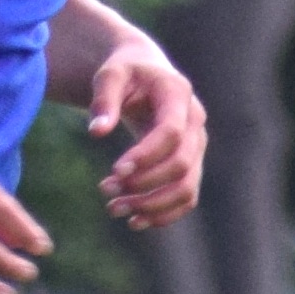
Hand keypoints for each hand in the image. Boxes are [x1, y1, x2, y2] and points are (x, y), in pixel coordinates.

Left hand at [87, 36, 204, 228]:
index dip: (145, 156)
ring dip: (152, 206)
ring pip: (187, 187)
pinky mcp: (191, 163)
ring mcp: (197, 145)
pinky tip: (134, 221)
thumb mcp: (110, 75)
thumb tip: (97, 132)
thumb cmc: (125, 72)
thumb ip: (103, 100)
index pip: (171, 133)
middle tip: (105, 190)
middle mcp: (195, 121)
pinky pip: (187, 196)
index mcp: (178, 95)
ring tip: (114, 210)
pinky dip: (164, 214)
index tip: (114, 170)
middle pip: (181, 165)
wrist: (145, 73)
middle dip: (143, 184)